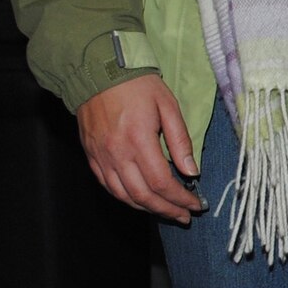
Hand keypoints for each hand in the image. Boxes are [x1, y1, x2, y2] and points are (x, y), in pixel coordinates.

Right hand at [75, 75, 205, 221]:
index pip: (162, 183)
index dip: (180, 199)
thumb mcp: (167, 105)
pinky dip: (126, 198)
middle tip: (183, 216)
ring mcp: (101, 157)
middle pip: (143, 196)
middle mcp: (117, 153)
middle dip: (167, 211)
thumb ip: (180, 140)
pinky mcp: (91, 156)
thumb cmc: (136, 84)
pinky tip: (140, 199)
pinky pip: (108, 186)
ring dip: (147, 209)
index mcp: (138, 140)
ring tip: (166, 211)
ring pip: (124, 196)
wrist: (98, 71)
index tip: (195, 205)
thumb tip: (192, 172)